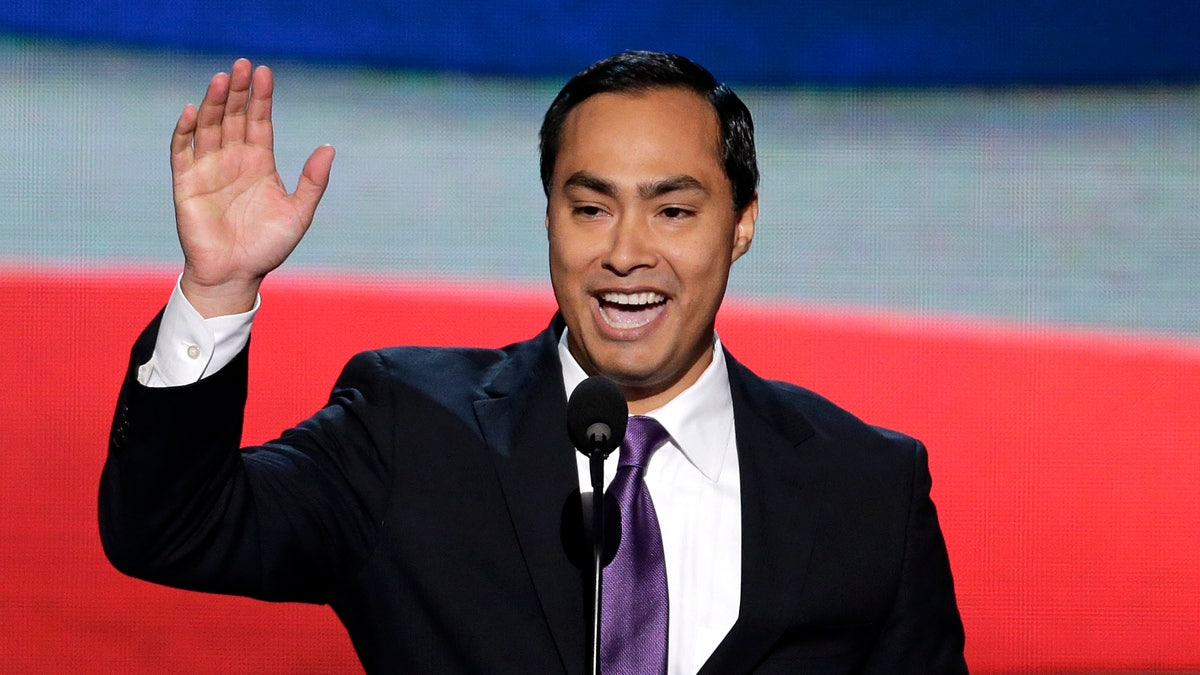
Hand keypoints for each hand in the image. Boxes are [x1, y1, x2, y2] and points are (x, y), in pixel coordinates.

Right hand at [171, 58, 334, 316]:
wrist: (236, 274)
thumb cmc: (268, 247)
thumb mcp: (299, 213)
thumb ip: (313, 182)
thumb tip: (329, 148)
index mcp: (259, 163)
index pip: (259, 121)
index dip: (261, 98)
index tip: (264, 72)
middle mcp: (233, 160)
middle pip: (233, 116)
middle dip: (237, 91)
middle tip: (241, 65)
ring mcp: (208, 169)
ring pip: (208, 126)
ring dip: (213, 102)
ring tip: (221, 78)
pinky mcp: (185, 182)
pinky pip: (182, 150)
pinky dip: (185, 130)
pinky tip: (191, 110)